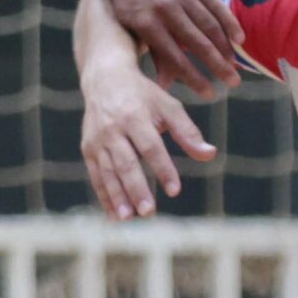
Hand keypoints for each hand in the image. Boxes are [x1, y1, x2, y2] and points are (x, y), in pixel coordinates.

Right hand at [80, 67, 212, 217]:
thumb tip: (210, 154)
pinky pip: (96, 175)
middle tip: (148, 211)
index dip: (163, 168)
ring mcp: (98, 140)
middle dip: (136, 187)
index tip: (174, 190)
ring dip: (117, 196)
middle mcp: (113, 129)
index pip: (151, 146)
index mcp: (135, 116)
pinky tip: (114, 215)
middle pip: (126, 162)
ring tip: (128, 218)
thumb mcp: (168, 106)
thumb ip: (188, 132)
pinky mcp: (88, 149)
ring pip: (107, 171)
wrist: (105, 79)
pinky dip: (104, 196)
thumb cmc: (143, 96)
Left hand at [89, 0, 244, 94]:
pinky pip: (214, 2)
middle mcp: (164, 6)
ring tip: (235, 65)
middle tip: (232, 83)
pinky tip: (239, 38)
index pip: (175, 57)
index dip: (194, 77)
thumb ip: (152, 51)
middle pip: (197, 42)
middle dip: (217, 65)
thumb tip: (163, 87)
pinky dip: (228, 21)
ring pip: (209, 23)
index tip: (209, 93)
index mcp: (145, 22)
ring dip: (225, 46)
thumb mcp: (130, 24)